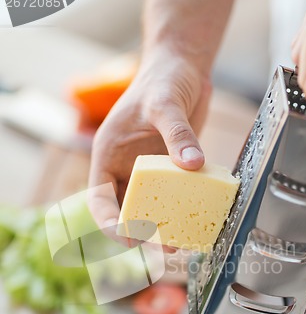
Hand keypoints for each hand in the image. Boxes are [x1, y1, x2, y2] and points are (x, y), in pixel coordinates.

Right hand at [88, 51, 210, 229]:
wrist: (182, 67)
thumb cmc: (162, 79)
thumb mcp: (165, 103)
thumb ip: (177, 135)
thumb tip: (193, 165)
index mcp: (109, 154)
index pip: (100, 197)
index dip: (110, 221)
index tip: (128, 237)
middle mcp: (126, 167)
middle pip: (126, 209)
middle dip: (142, 232)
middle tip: (165, 246)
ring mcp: (149, 170)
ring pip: (151, 207)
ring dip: (164, 226)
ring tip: (182, 241)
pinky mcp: (172, 169)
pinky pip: (176, 195)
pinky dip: (183, 209)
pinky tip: (197, 219)